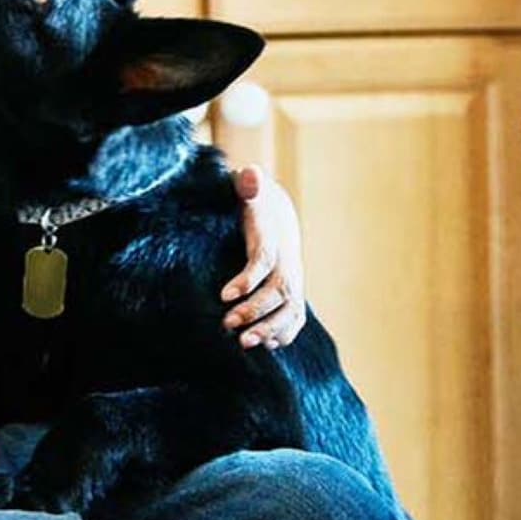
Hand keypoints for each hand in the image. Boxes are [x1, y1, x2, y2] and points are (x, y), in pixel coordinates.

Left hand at [222, 166, 306, 349]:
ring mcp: (295, 278)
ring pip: (291, 309)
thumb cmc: (255, 204)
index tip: (224, 295)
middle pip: (281, 290)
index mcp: (274, 236)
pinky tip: (265, 345)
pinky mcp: (294, 293)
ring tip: (243, 342)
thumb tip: (249, 174)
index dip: (247, 279)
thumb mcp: (250, 190)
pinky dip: (284, 334)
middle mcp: (289, 260)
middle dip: (256, 311)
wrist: (279, 214)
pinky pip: (296, 318)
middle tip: (227, 325)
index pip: (264, 259)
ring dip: (270, 329)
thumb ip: (247, 185)